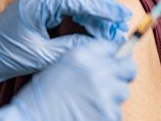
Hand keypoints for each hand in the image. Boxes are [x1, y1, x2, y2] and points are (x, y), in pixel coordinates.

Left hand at [0, 0, 130, 95]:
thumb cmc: (7, 54)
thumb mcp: (42, 56)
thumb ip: (71, 47)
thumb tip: (99, 44)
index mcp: (36, 3)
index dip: (101, 7)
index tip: (120, 15)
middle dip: (102, 7)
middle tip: (122, 21)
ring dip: (94, 9)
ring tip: (111, 25)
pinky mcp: (40, 3)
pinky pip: (67, 1)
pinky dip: (83, 11)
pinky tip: (93, 23)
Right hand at [0, 40, 136, 120]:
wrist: (32, 118)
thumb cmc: (40, 96)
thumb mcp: (59, 66)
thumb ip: (85, 60)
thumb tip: (110, 60)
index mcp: (82, 55)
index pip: (114, 47)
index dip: (117, 55)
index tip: (116, 60)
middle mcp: (96, 71)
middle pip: (128, 68)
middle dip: (121, 74)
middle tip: (110, 82)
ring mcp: (105, 94)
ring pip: (122, 92)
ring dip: (111, 96)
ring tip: (88, 102)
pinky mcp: (108, 114)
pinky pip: (116, 111)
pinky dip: (105, 113)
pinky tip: (87, 112)